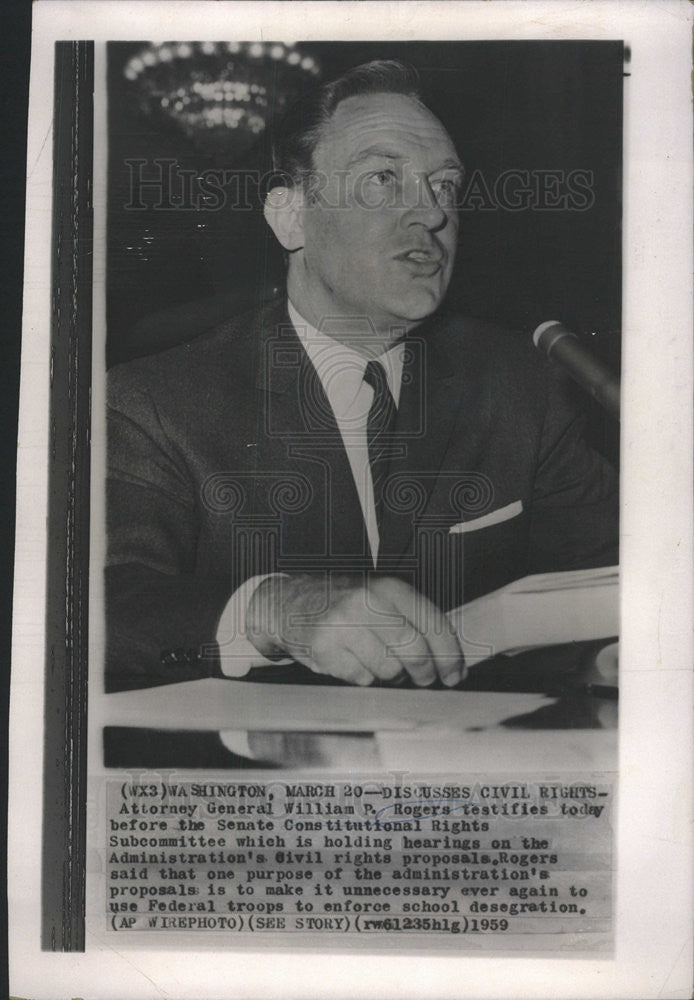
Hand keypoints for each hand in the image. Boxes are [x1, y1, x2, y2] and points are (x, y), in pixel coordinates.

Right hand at [246, 573, 464, 686]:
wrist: (289, 602)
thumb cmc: (343, 606)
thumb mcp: (380, 599)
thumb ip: (413, 622)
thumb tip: (449, 661)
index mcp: (390, 588)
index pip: (434, 624)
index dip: (450, 656)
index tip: (455, 675)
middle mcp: (368, 601)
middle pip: (415, 651)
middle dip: (424, 673)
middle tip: (423, 679)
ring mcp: (345, 624)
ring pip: (389, 670)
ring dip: (390, 676)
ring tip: (377, 662)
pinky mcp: (326, 647)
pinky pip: (362, 679)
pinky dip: (363, 678)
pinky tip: (353, 662)